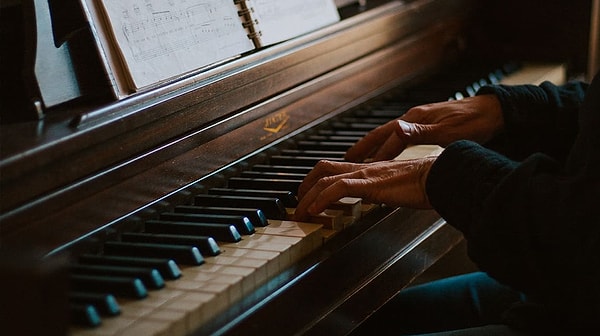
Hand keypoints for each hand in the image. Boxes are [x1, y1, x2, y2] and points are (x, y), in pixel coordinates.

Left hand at [294, 155, 436, 220]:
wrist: (442, 176)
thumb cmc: (428, 183)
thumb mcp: (400, 188)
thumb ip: (387, 191)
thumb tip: (381, 200)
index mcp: (370, 168)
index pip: (335, 168)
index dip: (318, 179)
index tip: (309, 193)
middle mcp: (364, 168)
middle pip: (322, 169)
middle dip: (305, 185)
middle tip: (297, 202)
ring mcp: (365, 174)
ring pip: (324, 178)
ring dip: (307, 196)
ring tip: (300, 212)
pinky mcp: (370, 184)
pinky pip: (338, 189)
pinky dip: (322, 200)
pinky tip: (315, 210)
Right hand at [344, 94, 503, 161]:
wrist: (494, 111)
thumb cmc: (475, 122)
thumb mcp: (449, 131)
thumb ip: (420, 132)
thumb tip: (397, 129)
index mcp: (416, 119)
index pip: (388, 140)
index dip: (373, 155)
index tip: (357, 168)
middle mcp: (414, 118)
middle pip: (381, 134)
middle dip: (362, 147)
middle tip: (345, 159)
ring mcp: (419, 120)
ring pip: (388, 135)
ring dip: (373, 147)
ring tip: (360, 158)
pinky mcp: (426, 124)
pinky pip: (398, 136)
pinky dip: (387, 145)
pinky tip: (387, 152)